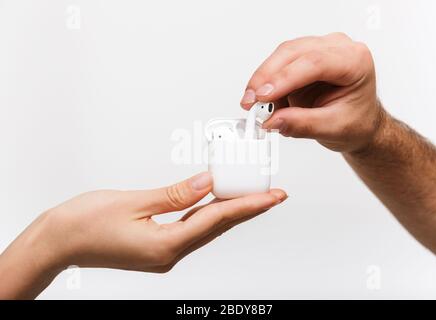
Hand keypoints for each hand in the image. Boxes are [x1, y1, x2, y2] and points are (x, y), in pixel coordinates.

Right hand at [0, 172, 286, 298]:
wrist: (57, 243)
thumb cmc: (85, 223)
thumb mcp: (133, 202)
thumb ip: (175, 194)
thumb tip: (208, 183)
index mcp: (165, 246)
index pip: (217, 221)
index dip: (248, 206)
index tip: (273, 197)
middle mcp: (168, 255)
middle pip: (217, 228)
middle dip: (246, 209)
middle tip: (271, 194)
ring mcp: (162, 254)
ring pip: (205, 229)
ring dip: (228, 212)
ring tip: (250, 195)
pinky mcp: (156, 247)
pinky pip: (190, 230)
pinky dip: (206, 215)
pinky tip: (214, 204)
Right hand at [241, 32, 382, 152]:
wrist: (360, 122)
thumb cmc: (356, 121)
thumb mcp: (332, 128)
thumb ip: (302, 124)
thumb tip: (273, 121)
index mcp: (355, 61)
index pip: (314, 62)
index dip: (284, 78)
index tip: (263, 96)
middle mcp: (338, 49)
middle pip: (293, 53)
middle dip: (266, 77)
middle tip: (250, 101)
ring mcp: (320, 49)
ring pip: (282, 55)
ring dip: (263, 80)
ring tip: (255, 105)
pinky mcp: (304, 58)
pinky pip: (279, 64)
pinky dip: (268, 83)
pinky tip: (266, 101)